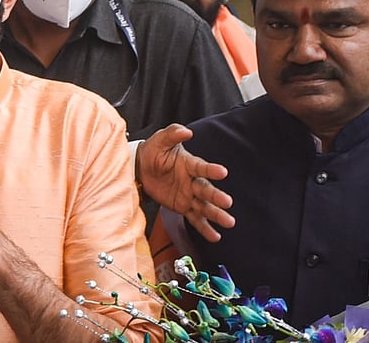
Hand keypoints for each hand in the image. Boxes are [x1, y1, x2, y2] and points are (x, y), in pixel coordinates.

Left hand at [136, 124, 234, 241]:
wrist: (140, 167)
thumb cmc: (153, 151)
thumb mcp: (160, 140)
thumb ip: (172, 134)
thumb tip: (186, 131)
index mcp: (189, 164)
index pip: (201, 167)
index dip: (211, 170)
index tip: (222, 172)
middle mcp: (192, 181)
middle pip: (206, 190)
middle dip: (216, 197)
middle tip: (227, 203)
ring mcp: (189, 195)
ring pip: (204, 206)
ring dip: (216, 214)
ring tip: (229, 222)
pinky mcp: (183, 207)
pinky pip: (195, 219)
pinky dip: (205, 228)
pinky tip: (215, 236)